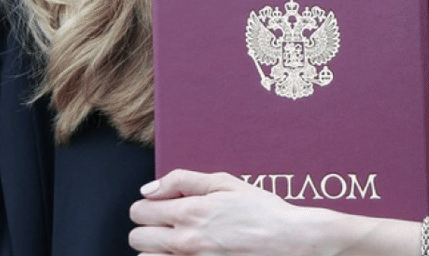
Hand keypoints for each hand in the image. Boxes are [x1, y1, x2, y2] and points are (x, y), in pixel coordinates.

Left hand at [129, 170, 339, 255]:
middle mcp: (185, 241)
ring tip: (176, 241)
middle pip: (137, 237)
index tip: (162, 204)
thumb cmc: (262, 210)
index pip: (138, 211)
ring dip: (156, 249)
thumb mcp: (224, 183)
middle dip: (148, 227)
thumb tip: (148, 189)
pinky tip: (187, 252)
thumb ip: (181, 180)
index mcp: (189, 212)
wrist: (292, 241)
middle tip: (169, 222)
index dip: (148, 205)